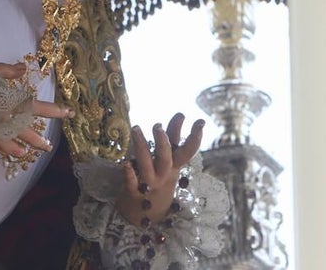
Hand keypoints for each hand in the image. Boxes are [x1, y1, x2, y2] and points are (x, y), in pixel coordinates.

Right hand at [0, 61, 73, 169]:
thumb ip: (7, 71)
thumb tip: (23, 67)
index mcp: (8, 101)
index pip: (36, 107)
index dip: (54, 110)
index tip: (69, 113)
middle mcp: (3, 119)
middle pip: (25, 131)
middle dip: (37, 139)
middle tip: (47, 146)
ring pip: (7, 144)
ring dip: (16, 149)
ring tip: (22, 153)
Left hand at [115, 113, 204, 227]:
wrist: (146, 212)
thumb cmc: (159, 177)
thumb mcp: (169, 159)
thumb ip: (173, 135)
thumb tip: (181, 113)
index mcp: (174, 166)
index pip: (188, 151)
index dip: (195, 137)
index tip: (201, 122)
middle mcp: (164, 175)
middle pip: (166, 159)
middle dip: (163, 143)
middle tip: (157, 126)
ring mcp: (149, 184)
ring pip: (147, 167)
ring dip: (142, 148)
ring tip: (136, 129)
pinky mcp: (133, 192)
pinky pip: (132, 183)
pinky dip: (129, 174)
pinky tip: (124, 163)